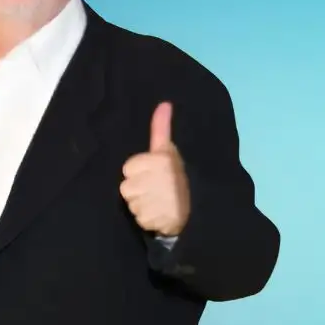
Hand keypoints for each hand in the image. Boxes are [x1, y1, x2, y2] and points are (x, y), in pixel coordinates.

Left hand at [120, 101, 190, 236]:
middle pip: (126, 188)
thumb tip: (164, 103)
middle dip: (138, 190)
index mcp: (160, 160)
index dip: (138, 172)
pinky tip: (160, 214)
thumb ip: (161, 128)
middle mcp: (158, 179)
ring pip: (131, 204)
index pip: (128, 168)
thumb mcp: (168, 150)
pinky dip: (148, 219)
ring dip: (141, 205)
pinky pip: (139, 219)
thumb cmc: (176, 175)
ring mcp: (157, 201)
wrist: (198, 209)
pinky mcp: (156, 220)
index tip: (153, 173)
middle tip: (156, 190)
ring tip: (158, 202)